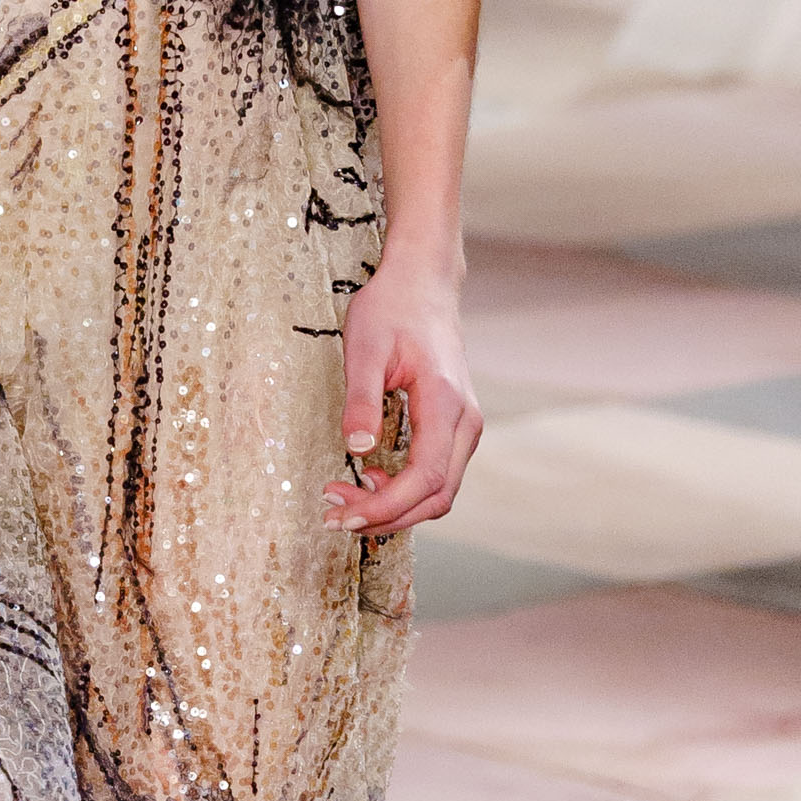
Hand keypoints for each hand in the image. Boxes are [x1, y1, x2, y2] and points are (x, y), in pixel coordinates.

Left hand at [324, 247, 482, 534]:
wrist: (422, 283)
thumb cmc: (391, 310)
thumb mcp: (364, 349)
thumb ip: (361, 401)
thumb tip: (358, 451)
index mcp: (445, 402)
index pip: (425, 477)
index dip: (387, 507)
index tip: (344, 515)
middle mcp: (465, 421)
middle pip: (437, 496)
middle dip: (387, 516)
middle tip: (335, 515)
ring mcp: (465, 426)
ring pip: (440, 491)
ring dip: (396, 507)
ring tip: (346, 500)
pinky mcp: (456, 427)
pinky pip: (437, 474)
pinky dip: (406, 491)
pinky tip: (370, 480)